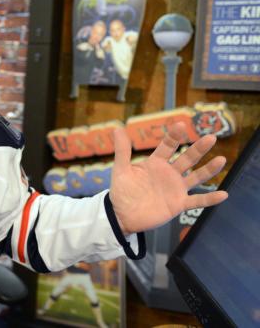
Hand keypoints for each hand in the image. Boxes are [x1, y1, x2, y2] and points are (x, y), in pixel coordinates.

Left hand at [109, 124, 227, 234]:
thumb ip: (122, 151)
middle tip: (211, 138)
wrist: (122, 215)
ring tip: (222, 160)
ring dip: (209, 169)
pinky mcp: (179, 204)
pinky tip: (223, 194)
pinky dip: (210, 199)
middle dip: (198, 148)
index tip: (181, 125)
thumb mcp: (121, 169)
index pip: (168, 146)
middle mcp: (169, 173)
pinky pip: (197, 201)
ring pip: (196, 177)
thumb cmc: (122, 191)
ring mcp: (176, 189)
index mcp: (155, 163)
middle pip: (187, 158)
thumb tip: (117, 129)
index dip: (174, 136)